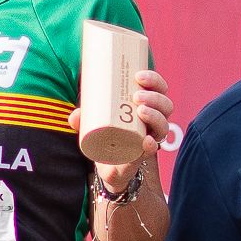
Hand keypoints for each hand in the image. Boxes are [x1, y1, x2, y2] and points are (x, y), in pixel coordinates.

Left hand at [78, 67, 173, 199]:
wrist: (109, 164)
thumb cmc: (107, 134)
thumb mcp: (94, 121)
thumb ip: (84, 118)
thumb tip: (74, 116)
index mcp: (147, 107)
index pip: (159, 89)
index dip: (154, 80)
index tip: (138, 75)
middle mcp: (154, 122)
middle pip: (165, 106)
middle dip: (154, 97)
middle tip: (137, 95)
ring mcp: (151, 138)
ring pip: (163, 126)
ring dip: (155, 116)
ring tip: (141, 110)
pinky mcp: (143, 155)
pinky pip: (152, 149)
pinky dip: (150, 145)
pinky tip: (146, 140)